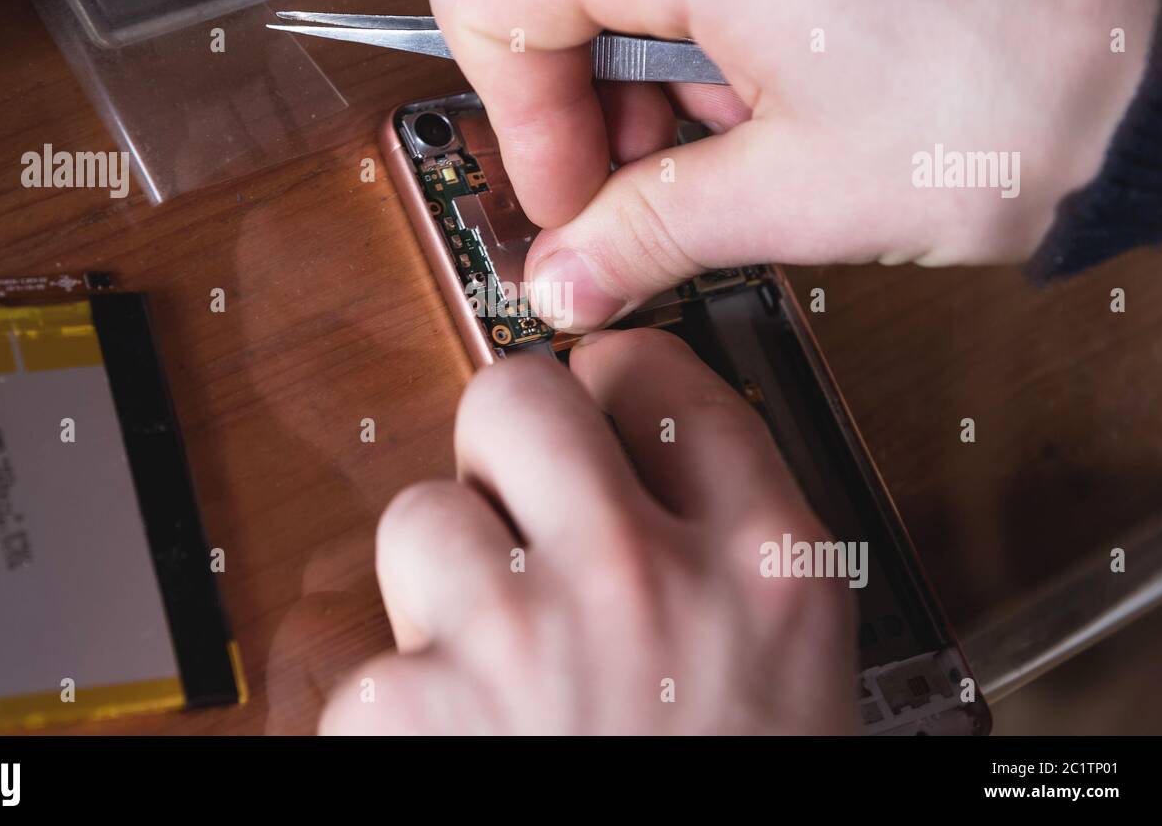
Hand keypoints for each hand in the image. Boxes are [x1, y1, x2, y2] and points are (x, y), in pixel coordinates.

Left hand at [318, 329, 858, 734]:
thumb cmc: (733, 788)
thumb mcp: (790, 667)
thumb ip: (726, 548)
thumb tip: (641, 458)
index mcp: (761, 563)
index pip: (658, 377)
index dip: (613, 378)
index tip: (597, 399)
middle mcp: (639, 578)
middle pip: (515, 399)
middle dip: (502, 440)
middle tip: (515, 501)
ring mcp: (516, 640)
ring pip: (419, 520)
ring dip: (444, 588)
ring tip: (496, 669)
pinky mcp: (407, 713)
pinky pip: (371, 659)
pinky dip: (402, 708)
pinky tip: (466, 752)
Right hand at [429, 0, 1161, 330]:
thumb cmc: (1023, 91)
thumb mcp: (802, 195)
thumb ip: (649, 235)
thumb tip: (565, 278)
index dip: (515, 113)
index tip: (572, 190)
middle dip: (566, 85)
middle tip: (628, 170)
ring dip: (634, 59)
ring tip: (725, 135)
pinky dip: (695, 21)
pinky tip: (766, 87)